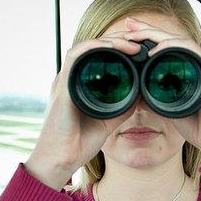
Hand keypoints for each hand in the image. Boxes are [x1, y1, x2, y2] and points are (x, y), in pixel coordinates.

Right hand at [24, 36, 141, 189]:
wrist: (59, 160)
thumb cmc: (77, 144)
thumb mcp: (108, 121)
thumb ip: (122, 108)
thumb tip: (140, 96)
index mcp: (79, 85)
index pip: (98, 57)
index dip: (119, 48)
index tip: (140, 50)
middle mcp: (70, 79)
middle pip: (94, 48)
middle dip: (118, 41)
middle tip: (140, 42)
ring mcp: (64, 80)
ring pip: (86, 47)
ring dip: (109, 41)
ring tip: (131, 43)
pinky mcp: (62, 86)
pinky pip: (75, 57)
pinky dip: (94, 47)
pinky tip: (112, 47)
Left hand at [120, 16, 200, 157]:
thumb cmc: (199, 128)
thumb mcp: (170, 109)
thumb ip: (156, 99)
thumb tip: (136, 95)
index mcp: (192, 69)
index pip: (167, 47)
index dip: (148, 38)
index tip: (127, 34)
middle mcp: (200, 63)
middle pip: (172, 39)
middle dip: (148, 29)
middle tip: (127, 23)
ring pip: (180, 40)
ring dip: (156, 34)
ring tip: (135, 34)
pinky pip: (191, 50)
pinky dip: (173, 47)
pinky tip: (156, 48)